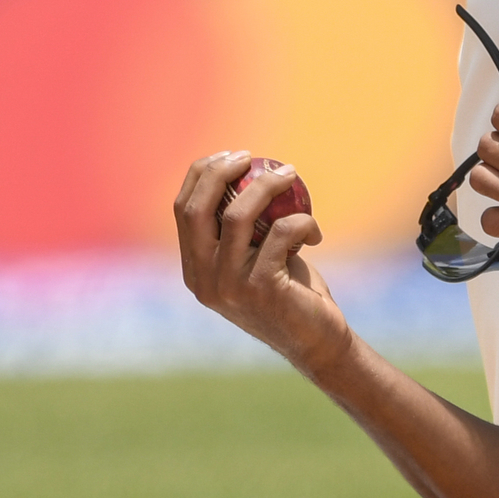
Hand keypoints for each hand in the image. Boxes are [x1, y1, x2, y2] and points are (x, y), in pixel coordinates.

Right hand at [173, 151, 342, 369]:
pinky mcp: (261, 288)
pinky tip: (314, 231)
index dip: (201, 174)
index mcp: (194, 268)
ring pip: (237, 215)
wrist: (316, 342)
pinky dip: (301, 221)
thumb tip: (249, 171)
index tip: (231, 155)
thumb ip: (244, 229)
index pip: (182, 209)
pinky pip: (280, 233)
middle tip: (251, 158)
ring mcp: (228, 285)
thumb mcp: (257, 258)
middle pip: (197, 209)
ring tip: (291, 174)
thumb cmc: (290, 292)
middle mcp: (202, 278)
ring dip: (267, 186)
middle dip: (220, 172)